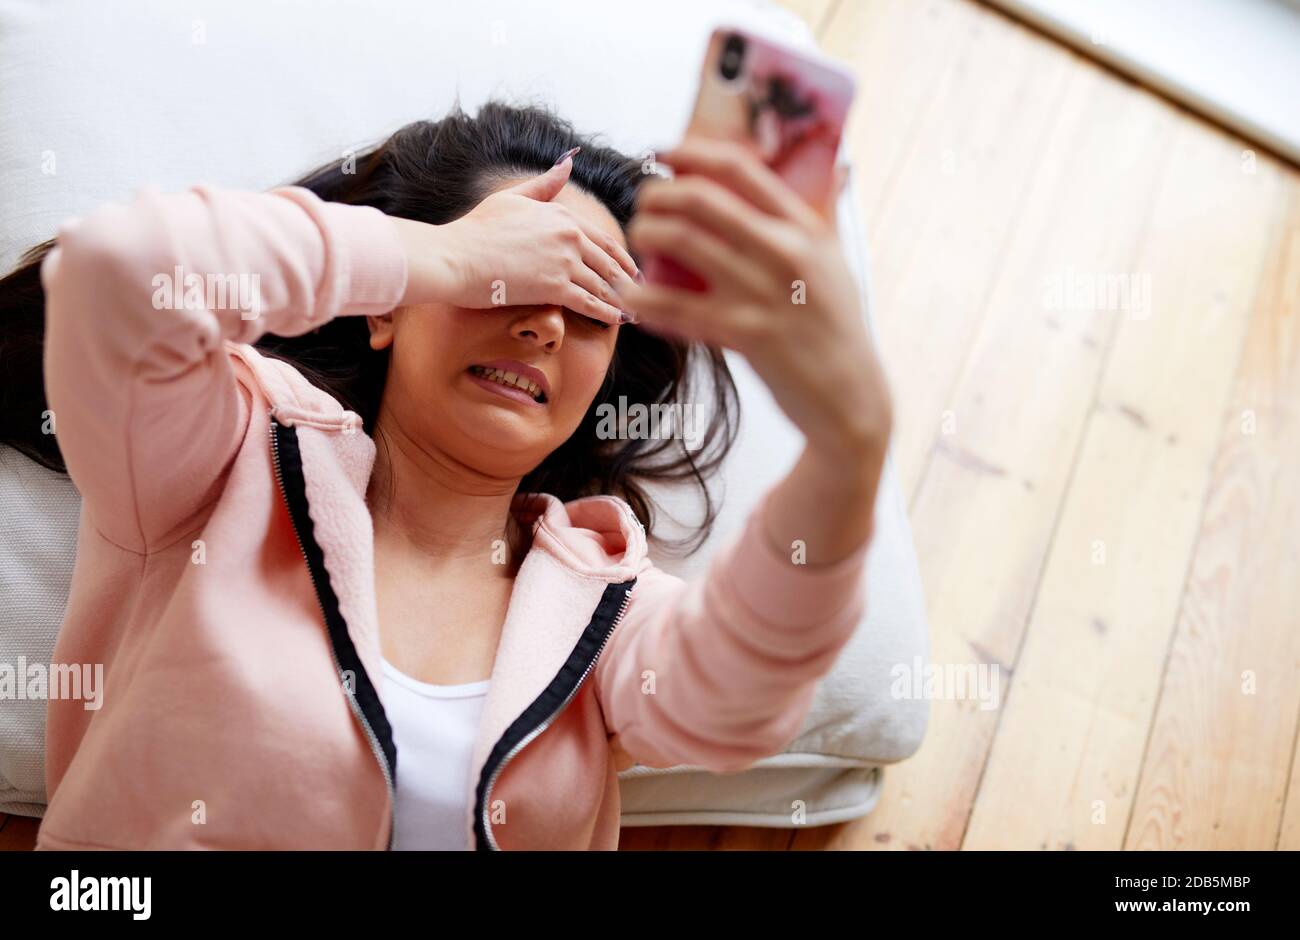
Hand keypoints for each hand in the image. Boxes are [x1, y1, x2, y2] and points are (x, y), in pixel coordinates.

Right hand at [389, 153, 639, 323]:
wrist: (453, 256)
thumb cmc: (474, 230)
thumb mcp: (511, 198)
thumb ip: (544, 185)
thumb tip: (568, 163)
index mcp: (561, 214)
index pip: (602, 238)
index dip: (621, 256)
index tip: (631, 269)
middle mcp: (568, 234)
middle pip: (609, 262)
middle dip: (628, 279)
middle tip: (642, 292)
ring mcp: (564, 260)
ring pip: (604, 284)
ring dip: (623, 299)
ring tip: (636, 310)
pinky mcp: (555, 287)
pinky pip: (591, 303)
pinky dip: (609, 313)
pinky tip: (620, 320)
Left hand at [619, 137, 890, 466]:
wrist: (849, 396)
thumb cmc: (838, 326)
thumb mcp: (839, 261)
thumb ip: (828, 212)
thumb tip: (841, 164)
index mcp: (804, 227)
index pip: (740, 169)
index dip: (691, 152)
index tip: (662, 152)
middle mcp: (784, 251)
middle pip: (700, 198)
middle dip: (657, 193)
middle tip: (643, 203)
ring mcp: (763, 292)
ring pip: (681, 242)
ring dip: (645, 234)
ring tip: (636, 241)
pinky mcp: (745, 333)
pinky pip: (677, 308)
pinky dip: (645, 299)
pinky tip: (629, 296)